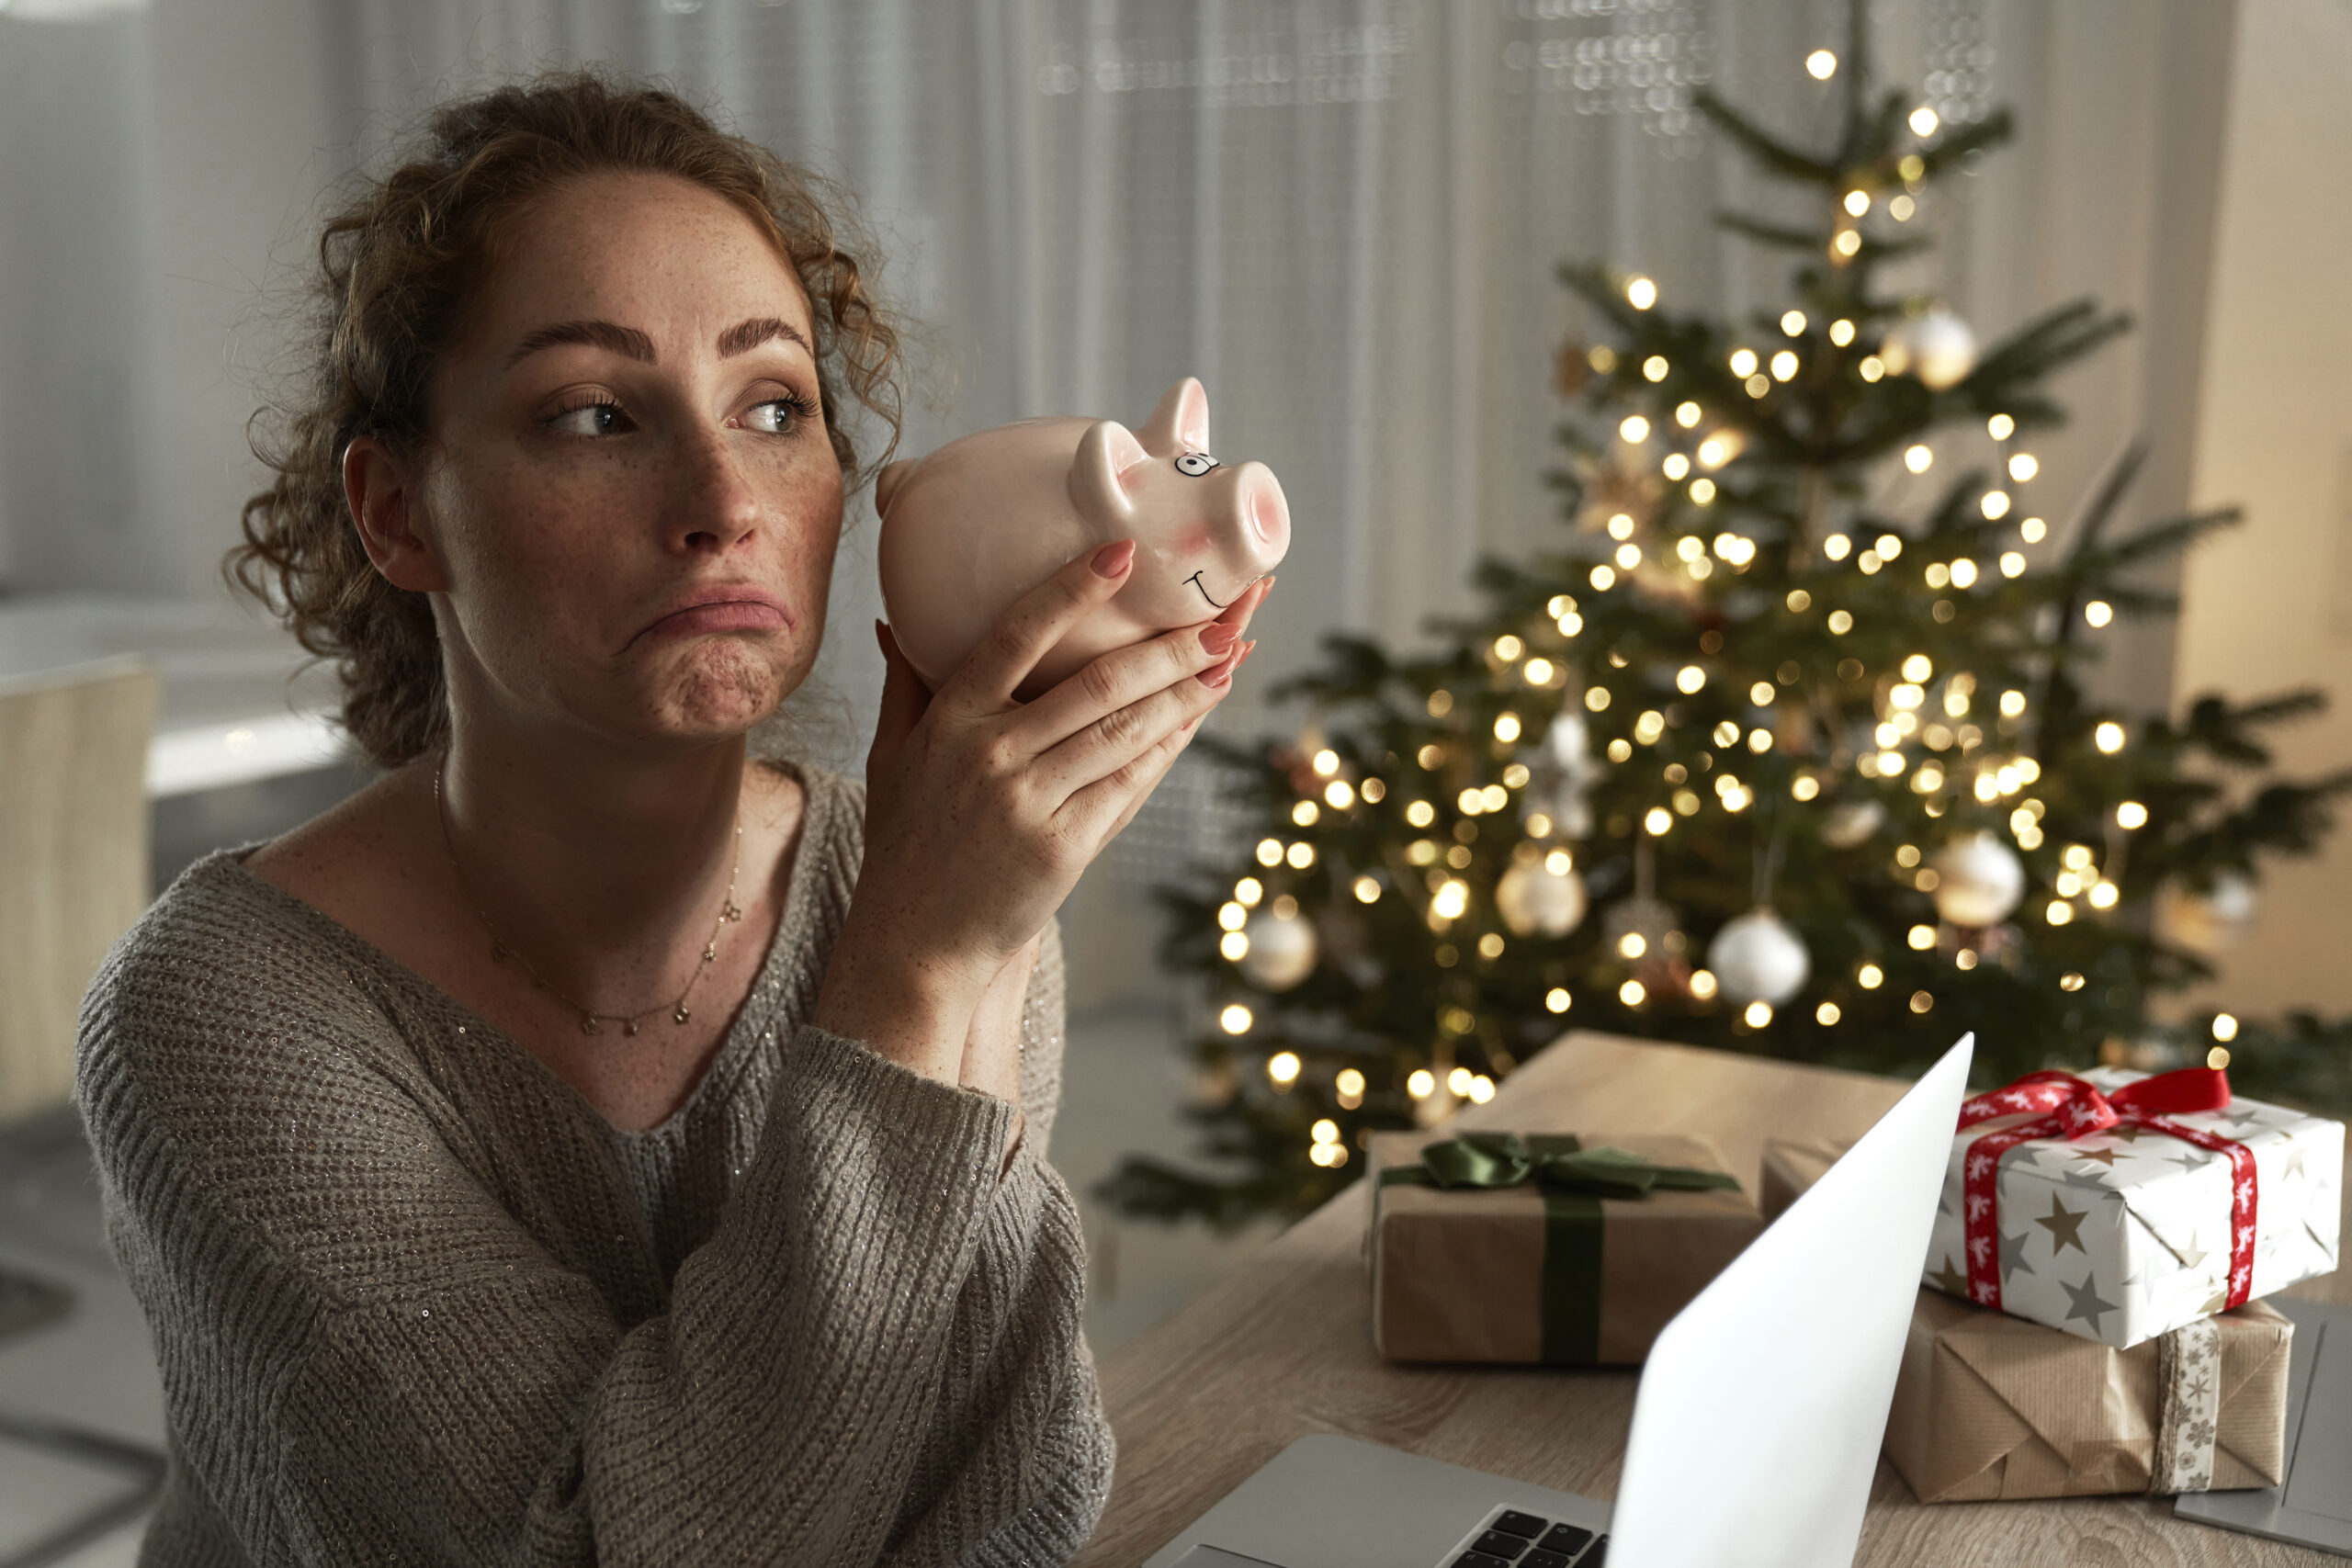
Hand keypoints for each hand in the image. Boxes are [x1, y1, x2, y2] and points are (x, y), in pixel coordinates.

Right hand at [815, 544, 1267, 1082]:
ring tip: (1229, 658)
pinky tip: (1196, 719)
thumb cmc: (906, 843)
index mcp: (950, 719)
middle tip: (1221, 616)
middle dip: (1168, 647)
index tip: (1122, 552)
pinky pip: (1129, 786)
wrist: (916, 942)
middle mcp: (992, 754)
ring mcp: (1030, 802)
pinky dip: (1167, 748)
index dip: (1072, 590)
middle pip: (1096, 684)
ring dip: (1185, 692)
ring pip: (1124, 732)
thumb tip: (895, 617)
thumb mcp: (891, 756)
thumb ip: (905, 684)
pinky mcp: (1064, 848)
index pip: (1017, 635)